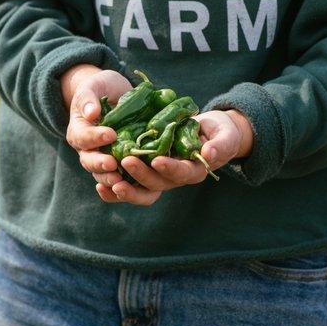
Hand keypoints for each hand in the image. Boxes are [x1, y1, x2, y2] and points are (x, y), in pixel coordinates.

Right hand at [62, 65, 132, 182]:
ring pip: (100, 175)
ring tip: (120, 181)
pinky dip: (120, 188)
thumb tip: (91, 113)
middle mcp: (87, 149)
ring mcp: (102, 159)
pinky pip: (116, 180)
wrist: (114, 96)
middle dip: (99, 164)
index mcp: (79, 130)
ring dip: (109, 179)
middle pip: (88, 161)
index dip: (95, 137)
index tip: (111, 134)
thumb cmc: (103, 88)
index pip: (82, 137)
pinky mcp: (118, 165)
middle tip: (112, 164)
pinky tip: (130, 188)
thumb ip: (89, 97)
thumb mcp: (96, 85)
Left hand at [94, 109, 253, 205]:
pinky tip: (101, 187)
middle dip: (141, 175)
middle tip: (126, 161)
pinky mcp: (148, 174)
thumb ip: (220, 144)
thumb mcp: (225, 135)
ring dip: (125, 189)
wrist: (210, 134)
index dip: (170, 168)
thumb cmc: (219, 133)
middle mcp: (176, 179)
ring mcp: (160, 178)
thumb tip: (209, 153)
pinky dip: (115, 192)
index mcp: (195, 171)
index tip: (157, 160)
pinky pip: (131, 188)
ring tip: (109, 182)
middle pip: (158, 184)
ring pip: (142, 191)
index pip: (182, 173)